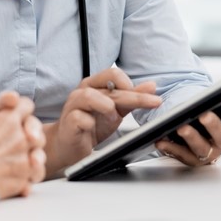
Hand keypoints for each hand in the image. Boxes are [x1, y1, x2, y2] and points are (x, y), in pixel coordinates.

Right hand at [0, 91, 45, 198]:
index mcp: (7, 120)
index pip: (25, 106)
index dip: (22, 109)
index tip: (17, 116)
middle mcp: (21, 138)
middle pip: (37, 133)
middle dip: (31, 138)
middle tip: (20, 143)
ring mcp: (25, 159)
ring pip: (39, 157)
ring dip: (32, 160)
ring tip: (20, 165)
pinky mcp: (23, 180)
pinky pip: (32, 178)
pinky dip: (27, 180)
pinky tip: (19, 181)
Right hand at [43, 68, 161, 176]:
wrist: (69, 145)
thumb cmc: (90, 125)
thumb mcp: (116, 111)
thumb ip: (132, 98)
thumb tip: (151, 86)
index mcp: (94, 85)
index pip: (114, 74)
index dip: (133, 84)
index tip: (151, 96)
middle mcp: (82, 91)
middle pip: (108, 86)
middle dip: (134, 95)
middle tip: (153, 102)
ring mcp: (73, 106)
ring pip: (88, 96)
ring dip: (106, 106)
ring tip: (114, 118)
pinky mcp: (68, 122)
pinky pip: (78, 118)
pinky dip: (89, 122)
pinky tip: (93, 127)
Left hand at [155, 88, 220, 165]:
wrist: (200, 134)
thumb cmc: (213, 114)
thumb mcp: (220, 107)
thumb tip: (220, 89)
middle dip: (214, 125)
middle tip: (204, 114)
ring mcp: (210, 153)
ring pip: (202, 148)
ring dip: (191, 137)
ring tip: (181, 127)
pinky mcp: (193, 159)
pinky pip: (181, 155)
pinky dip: (170, 148)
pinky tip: (160, 140)